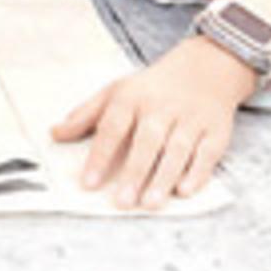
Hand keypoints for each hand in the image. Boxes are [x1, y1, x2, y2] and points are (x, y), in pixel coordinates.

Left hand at [50, 37, 254, 209]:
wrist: (204, 68)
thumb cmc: (152, 88)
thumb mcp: (116, 92)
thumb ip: (86, 115)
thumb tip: (54, 134)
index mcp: (132, 98)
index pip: (112, 127)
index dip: (99, 155)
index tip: (88, 182)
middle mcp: (162, 108)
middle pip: (147, 141)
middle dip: (134, 172)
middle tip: (121, 201)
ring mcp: (190, 119)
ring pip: (178, 150)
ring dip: (163, 177)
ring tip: (149, 203)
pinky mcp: (216, 131)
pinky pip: (208, 153)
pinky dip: (198, 172)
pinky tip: (184, 191)